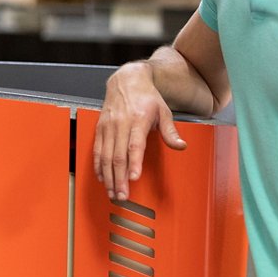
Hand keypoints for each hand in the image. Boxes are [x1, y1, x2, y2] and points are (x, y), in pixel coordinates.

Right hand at [92, 62, 184, 200]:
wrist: (127, 80)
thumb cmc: (146, 97)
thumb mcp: (164, 111)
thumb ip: (170, 131)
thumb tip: (181, 145)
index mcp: (137, 120)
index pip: (134, 145)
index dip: (134, 162)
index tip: (134, 178)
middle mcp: (120, 124)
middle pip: (117, 155)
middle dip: (119, 178)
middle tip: (123, 196)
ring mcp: (108, 126)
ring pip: (105, 156)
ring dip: (108, 176)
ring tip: (112, 192)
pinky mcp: (100, 128)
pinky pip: (97, 150)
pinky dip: (98, 166)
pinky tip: (102, 178)